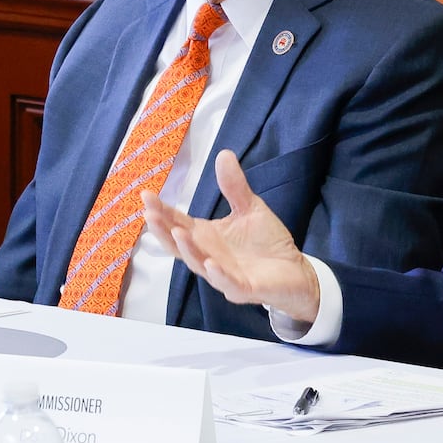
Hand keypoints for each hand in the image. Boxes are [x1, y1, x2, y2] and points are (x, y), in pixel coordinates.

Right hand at [141, 149, 320, 321]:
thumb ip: (234, 186)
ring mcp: (224, 274)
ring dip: (187, 249)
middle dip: (163, 230)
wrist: (296, 270)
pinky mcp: (245, 288)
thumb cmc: (267, 243)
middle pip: (179, 245)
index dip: (162, 211)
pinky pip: (228, 283)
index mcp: (206, 237)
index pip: (178, 223)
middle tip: (149, 213)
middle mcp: (208, 256)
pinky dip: (218, 274)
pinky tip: (210, 263)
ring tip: (177, 231)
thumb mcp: (249, 208)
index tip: (146, 194)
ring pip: (198, 264)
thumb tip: (224, 154)